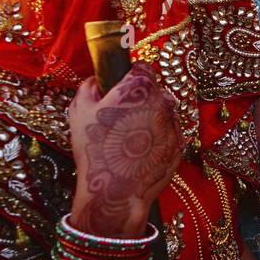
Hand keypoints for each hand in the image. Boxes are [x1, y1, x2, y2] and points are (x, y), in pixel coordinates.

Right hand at [68, 63, 182, 237]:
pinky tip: (139, 152)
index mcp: (140, 87)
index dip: (130, 75)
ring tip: (128, 139)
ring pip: (162, 113)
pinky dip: (157, 138)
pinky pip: (168, 134)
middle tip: (121, 117)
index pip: (141, 67)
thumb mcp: (79, 111)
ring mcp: (174, 124)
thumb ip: (88, 87)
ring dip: (150, 119)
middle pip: (154, 91)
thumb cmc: (95, 150)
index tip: (121, 86)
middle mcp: (163, 101)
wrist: (116, 192)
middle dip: (140, 100)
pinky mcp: (180, 145)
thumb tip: (95, 80)